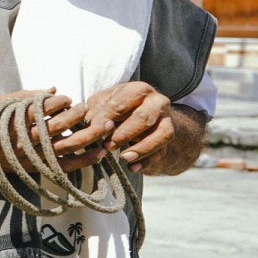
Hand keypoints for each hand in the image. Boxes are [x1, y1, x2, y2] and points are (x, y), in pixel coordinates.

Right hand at [0, 89, 100, 172]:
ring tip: (104, 129)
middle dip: (78, 119)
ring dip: (86, 139)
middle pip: (57, 130)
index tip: (68, 99)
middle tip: (92, 110)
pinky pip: (59, 169)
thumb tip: (52, 90)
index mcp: (11, 122)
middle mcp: (20, 142)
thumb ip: (22, 96)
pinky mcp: (28, 170)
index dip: (59, 103)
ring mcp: (25, 158)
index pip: (43, 110)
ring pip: (63, 150)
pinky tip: (96, 155)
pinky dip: (80, 162)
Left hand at [54, 82, 173, 172]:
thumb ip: (96, 110)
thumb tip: (88, 123)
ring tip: (124, 157)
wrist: (149, 120)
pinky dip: (148, 161)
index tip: (91, 130)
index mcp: (137, 90)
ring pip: (161, 134)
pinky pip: (163, 151)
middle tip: (107, 146)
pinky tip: (133, 168)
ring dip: (141, 148)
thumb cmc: (120, 109)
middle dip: (124, 134)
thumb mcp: (106, 103)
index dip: (105, 117)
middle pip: (143, 118)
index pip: (120, 103)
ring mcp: (167, 121)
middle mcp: (157, 102)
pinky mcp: (170, 139)